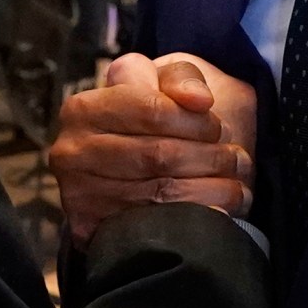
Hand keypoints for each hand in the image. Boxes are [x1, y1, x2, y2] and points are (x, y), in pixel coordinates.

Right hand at [49, 53, 256, 243]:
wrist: (118, 175)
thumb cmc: (146, 122)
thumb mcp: (161, 85)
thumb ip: (182, 78)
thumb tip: (199, 100)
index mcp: (84, 108)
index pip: (152, 108)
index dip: (196, 120)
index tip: (218, 128)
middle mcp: (71, 150)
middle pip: (158, 154)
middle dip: (209, 157)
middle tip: (236, 161)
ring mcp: (77, 193)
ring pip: (160, 193)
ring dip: (211, 190)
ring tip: (237, 187)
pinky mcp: (88, 229)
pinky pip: (153, 225)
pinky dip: (193, 218)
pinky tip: (217, 212)